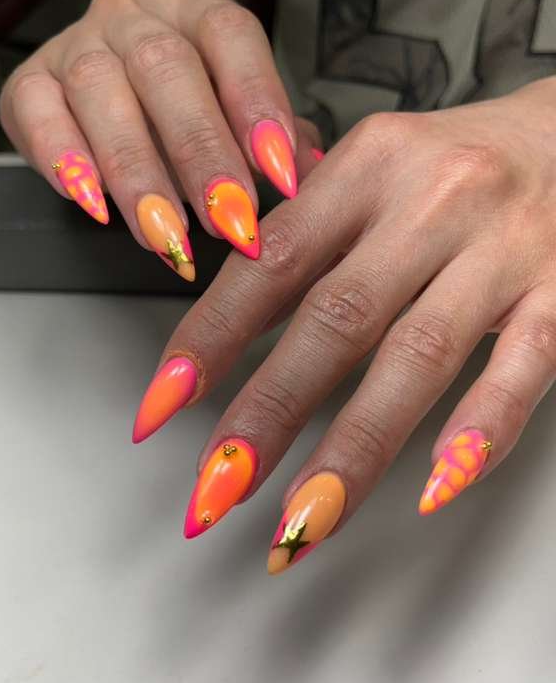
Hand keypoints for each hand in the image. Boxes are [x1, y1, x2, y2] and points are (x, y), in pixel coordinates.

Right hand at [0, 0, 315, 277]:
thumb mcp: (238, 112)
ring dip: (138, 173)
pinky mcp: (28, 83)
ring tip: (168, 235)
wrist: (108, 89)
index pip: (231, 36)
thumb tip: (316, 173)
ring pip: (100, 93)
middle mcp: (133, 13)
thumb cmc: (188, 105)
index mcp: (195, 5)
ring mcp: (76, 43)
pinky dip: (67, 162)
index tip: (281, 173)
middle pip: (165, 68)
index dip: (257, 102)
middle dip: (201, 153)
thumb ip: (276, 137)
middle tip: (228, 221)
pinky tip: (96, 206)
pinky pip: (39, 115)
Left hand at [133, 79, 555, 570]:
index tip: (162, 407)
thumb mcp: (380, 163)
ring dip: (354, 448)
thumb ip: (310, 221)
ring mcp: (502, 253)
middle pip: (337, 318)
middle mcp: (432, 204)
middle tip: (218, 488)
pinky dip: (478, 432)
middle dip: (268, 412)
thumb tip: (227, 288)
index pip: (272, 261)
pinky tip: (432, 488)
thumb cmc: (465, 162)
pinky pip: (521, 371)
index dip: (211, 337)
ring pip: (418, 357)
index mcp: (370, 166)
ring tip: (303, 520)